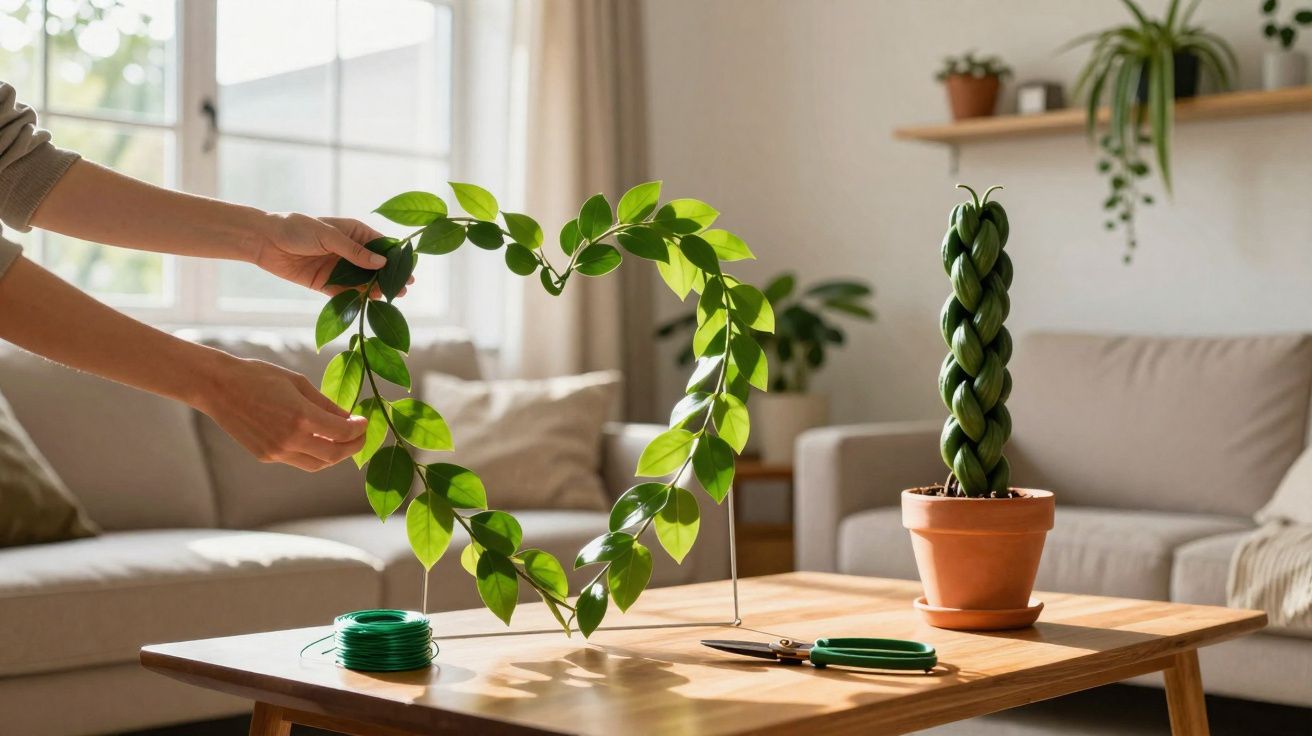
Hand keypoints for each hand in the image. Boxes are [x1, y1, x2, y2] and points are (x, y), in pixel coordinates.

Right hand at [195, 353, 366, 471]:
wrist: (217, 386)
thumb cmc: (259, 376)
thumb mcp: (298, 383)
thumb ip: (325, 404)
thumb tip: (348, 418)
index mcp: (301, 417)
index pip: (342, 433)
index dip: (359, 430)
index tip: (364, 422)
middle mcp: (290, 439)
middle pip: (333, 455)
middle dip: (352, 447)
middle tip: (361, 436)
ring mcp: (276, 451)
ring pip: (316, 464)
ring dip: (334, 456)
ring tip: (342, 441)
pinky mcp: (265, 456)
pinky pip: (297, 460)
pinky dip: (313, 454)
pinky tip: (317, 440)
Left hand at [250, 213, 410, 295]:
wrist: (265, 241)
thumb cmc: (296, 229)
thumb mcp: (328, 236)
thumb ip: (354, 252)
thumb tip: (382, 263)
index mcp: (354, 232)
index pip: (381, 246)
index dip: (395, 258)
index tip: (408, 269)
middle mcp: (349, 251)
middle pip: (375, 266)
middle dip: (389, 277)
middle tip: (404, 289)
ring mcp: (339, 268)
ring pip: (363, 281)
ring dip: (375, 290)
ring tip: (389, 297)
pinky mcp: (327, 283)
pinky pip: (346, 293)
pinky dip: (357, 299)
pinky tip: (369, 304)